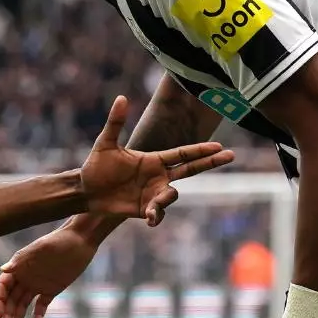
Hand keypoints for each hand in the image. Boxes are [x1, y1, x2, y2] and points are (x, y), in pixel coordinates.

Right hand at [0, 226, 98, 317]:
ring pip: (23, 305)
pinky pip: (41, 306)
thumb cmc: (59, 240)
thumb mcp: (41, 248)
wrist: (81, 240)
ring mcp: (37, 284)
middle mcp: (25, 277)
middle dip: (8, 316)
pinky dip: (38, 316)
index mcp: (19, 267)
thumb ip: (22, 259)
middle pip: (11, 300)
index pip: (2, 287)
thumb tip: (2, 269)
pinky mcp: (51, 290)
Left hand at [80, 96, 233, 225]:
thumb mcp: (105, 143)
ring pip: (172, 195)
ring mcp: (153, 193)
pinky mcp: (146, 209)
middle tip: (231, 156)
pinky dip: (157, 216)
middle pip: (191, 169)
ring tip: (151, 208)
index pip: (182, 153)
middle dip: (210, 163)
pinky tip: (149, 220)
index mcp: (153, 159)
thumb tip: (121, 97)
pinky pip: (159, 214)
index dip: (200, 150)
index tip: (219, 146)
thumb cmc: (95, 166)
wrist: (86, 191)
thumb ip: (115, 122)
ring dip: (165, 201)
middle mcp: (158, 175)